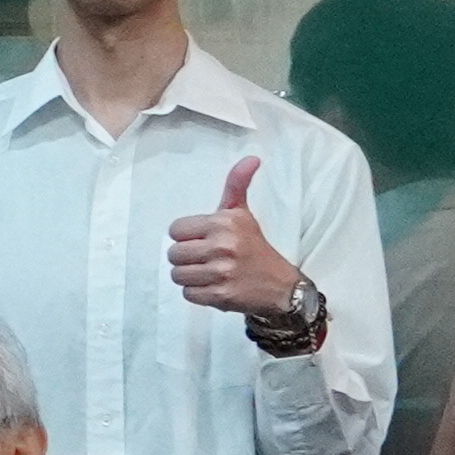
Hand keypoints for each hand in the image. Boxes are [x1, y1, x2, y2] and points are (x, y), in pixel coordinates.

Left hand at [166, 156, 308, 326]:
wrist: (281, 286)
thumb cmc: (255, 248)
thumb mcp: (243, 214)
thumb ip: (237, 185)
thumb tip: (251, 158)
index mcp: (223, 222)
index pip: (175, 230)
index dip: (187, 236)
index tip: (203, 240)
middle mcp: (222, 246)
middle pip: (173, 254)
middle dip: (187, 258)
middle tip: (207, 259)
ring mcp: (221, 272)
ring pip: (178, 275)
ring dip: (190, 277)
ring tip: (210, 273)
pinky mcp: (220, 296)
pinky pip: (188, 294)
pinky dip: (198, 293)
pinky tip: (214, 286)